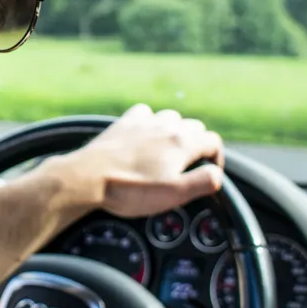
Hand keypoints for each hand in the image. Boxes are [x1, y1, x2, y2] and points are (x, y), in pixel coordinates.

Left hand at [38, 104, 223, 219]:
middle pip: (194, 127)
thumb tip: (218, 175)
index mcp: (182, 142)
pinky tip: (144, 136)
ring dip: (174, 131)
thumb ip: (203, 182)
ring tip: (168, 152)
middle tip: (188, 166)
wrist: (89, 177)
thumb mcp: (175, 193)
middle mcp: (165, 126)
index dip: (217, 158)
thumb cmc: (131, 189)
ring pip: (170, 117)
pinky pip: (144, 113)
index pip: (213, 141)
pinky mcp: (123, 123)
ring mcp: (143, 122)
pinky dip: (149, 122)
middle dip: (197, 144)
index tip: (209, 173)